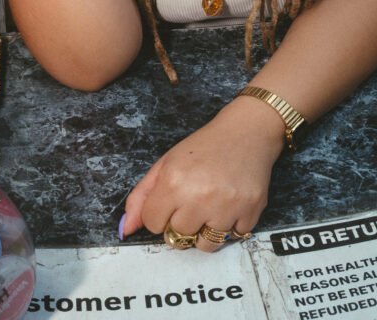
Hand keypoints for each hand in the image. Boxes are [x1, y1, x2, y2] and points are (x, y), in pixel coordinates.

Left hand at [120, 101, 284, 251]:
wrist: (247, 131)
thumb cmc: (204, 146)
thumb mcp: (167, 163)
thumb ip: (141, 197)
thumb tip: (125, 229)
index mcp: (174, 182)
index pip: (153, 224)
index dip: (160, 212)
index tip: (172, 199)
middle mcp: (199, 197)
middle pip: (178, 236)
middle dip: (183, 220)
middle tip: (194, 198)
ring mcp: (227, 206)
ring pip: (205, 245)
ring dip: (206, 229)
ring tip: (212, 205)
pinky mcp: (251, 211)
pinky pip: (233, 238)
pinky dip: (232, 225)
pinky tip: (231, 203)